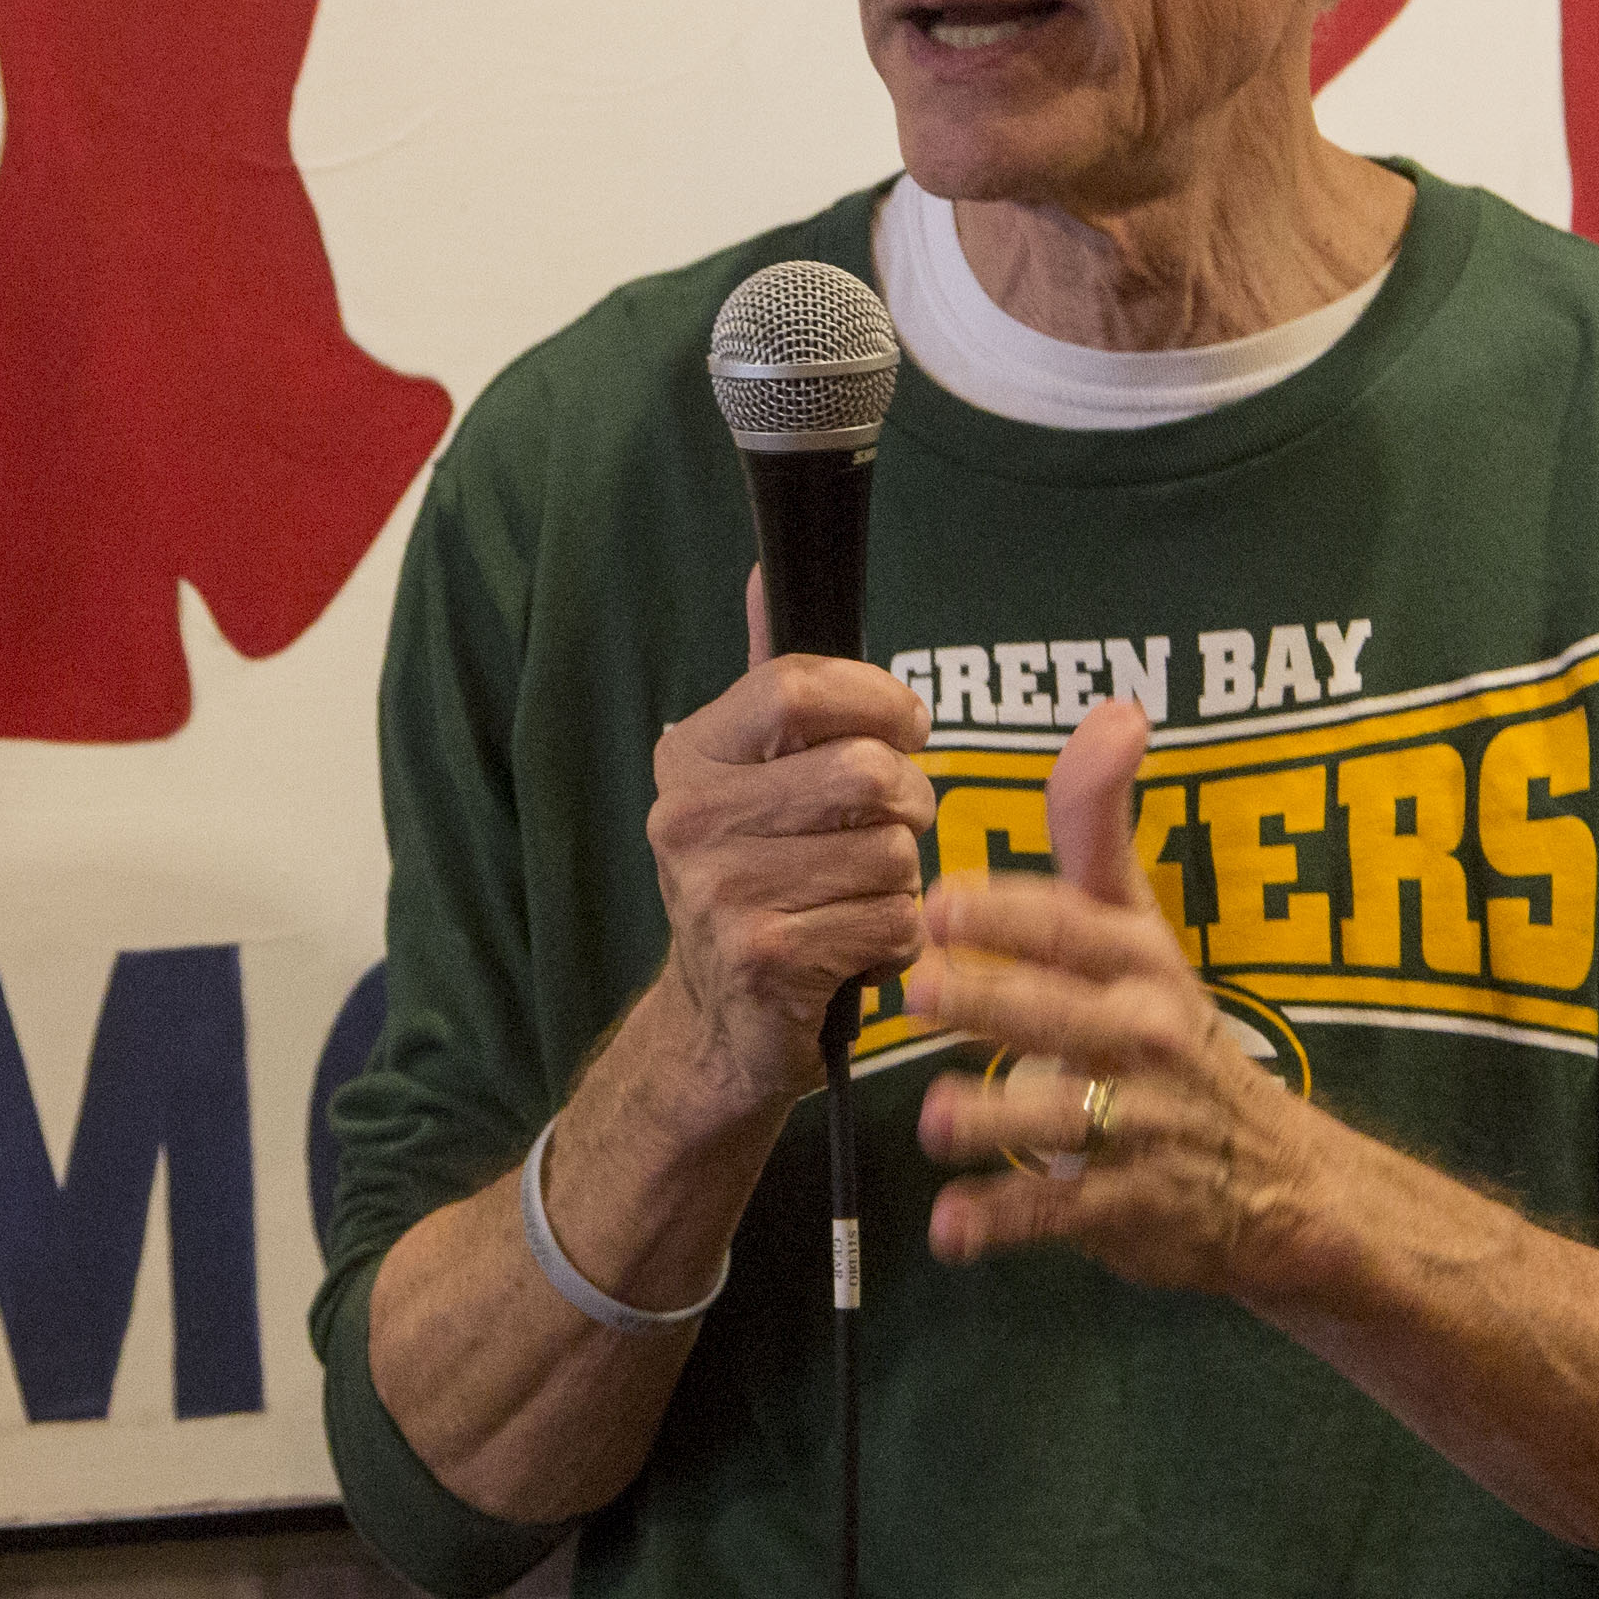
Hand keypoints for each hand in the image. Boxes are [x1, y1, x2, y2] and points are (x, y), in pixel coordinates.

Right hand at [644, 566, 934, 1126]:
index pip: (795, 686)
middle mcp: (688, 819)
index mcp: (689, 758)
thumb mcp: (754, 780)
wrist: (720, 1029)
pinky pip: (893, 921)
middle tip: (893, 827)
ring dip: (904, 880)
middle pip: (863, 770)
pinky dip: (897, 939)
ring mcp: (720, 893)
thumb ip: (774, 686)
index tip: (905, 727)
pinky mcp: (766, 960)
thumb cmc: (763, 884)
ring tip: (861, 897)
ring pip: (892, 851)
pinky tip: (856, 950)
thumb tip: (766, 569)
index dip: (876, 700)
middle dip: (910, 800)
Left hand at [907, 697, 1341, 1295]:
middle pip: (1059, 1013)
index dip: (1006, 911)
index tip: (938, 898)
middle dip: (990, 1001)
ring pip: (1063, 1116)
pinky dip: (1006, 1223)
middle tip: (916, 992)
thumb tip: (1116, 706)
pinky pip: (1061, 1214)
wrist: (1272, 1180)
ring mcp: (1140, 1125)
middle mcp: (1143, 1035)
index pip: (1070, 924)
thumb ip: (1099, 827)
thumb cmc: (1168, 1029)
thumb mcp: (1141, 926)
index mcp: (1136, 960)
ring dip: (997, 1119)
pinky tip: (950, 1229)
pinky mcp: (1129, 1208)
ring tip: (936, 1118)